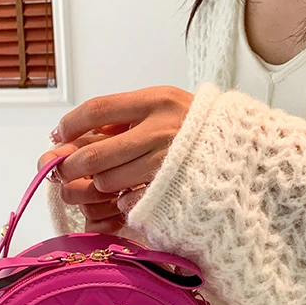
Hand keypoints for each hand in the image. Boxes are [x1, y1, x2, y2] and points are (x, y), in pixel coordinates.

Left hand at [38, 86, 193, 231]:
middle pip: (94, 154)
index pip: (97, 109)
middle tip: (64, 170)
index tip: (59, 134)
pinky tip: (130, 194)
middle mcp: (162, 131)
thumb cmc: (197, 130)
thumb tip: (68, 133)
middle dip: (70, 167)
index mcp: (156, 101)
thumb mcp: (165, 106)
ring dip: (98, 186)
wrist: (245, 152)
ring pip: (107, 182)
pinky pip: (128, 203)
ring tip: (105, 181)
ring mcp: (168, 165)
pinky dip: (122, 202)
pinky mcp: (171, 194)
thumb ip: (124, 116)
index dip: (71, 124)